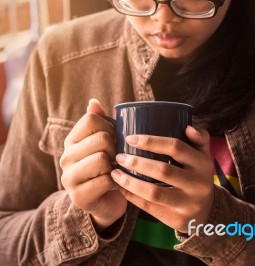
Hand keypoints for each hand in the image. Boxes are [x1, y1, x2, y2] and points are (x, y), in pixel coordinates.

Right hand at [60, 99, 126, 231]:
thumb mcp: (104, 143)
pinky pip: (106, 181)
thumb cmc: (108, 168)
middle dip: (116, 148)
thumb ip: (99, 122)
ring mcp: (69, 177)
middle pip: (101, 138)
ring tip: (114, 172)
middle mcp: (65, 157)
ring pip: (102, 159)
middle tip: (116, 159)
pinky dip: (116, 183)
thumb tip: (94, 102)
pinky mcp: (78, 196)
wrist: (105, 202)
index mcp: (72, 140)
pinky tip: (113, 185)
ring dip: (115, 167)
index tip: (114, 140)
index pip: (92, 119)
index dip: (110, 127)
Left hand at [110, 126, 213, 232]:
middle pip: (163, 170)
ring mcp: (188, 204)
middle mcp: (198, 184)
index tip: (130, 138)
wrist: (207, 212)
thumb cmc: (198, 177)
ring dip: (130, 182)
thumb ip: (199, 139)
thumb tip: (188, 127)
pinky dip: (132, 197)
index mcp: (203, 164)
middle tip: (120, 157)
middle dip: (137, 162)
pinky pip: (150, 207)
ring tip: (116, 173)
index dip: (151, 141)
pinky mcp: (177, 220)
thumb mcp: (203, 157)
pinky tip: (121, 188)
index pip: (176, 147)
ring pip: (154, 192)